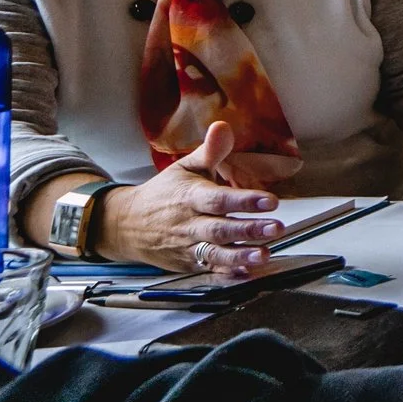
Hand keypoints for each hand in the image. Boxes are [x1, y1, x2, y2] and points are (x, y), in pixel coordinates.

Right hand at [99, 120, 285, 273]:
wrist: (126, 224)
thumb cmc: (163, 193)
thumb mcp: (185, 168)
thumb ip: (210, 151)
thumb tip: (223, 126)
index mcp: (190, 197)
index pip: (218, 199)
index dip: (244, 200)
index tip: (271, 200)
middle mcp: (188, 223)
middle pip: (219, 229)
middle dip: (249, 230)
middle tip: (277, 228)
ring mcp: (187, 246)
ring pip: (214, 254)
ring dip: (240, 256)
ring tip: (264, 255)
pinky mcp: (187, 263)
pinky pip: (207, 270)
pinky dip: (226, 274)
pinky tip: (246, 274)